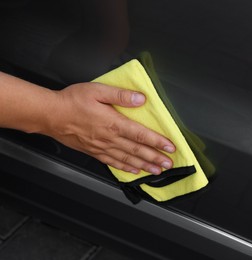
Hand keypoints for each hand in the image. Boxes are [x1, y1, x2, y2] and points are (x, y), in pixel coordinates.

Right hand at [47, 82, 175, 174]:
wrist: (49, 115)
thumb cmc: (72, 101)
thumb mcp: (97, 90)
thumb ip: (120, 95)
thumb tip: (141, 99)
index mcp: (113, 123)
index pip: (141, 135)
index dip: (158, 142)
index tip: (170, 147)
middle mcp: (110, 138)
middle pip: (137, 151)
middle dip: (155, 158)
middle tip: (169, 164)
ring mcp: (101, 148)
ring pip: (127, 159)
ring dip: (144, 166)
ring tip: (157, 171)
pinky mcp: (94, 152)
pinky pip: (113, 163)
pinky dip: (125, 168)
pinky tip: (133, 171)